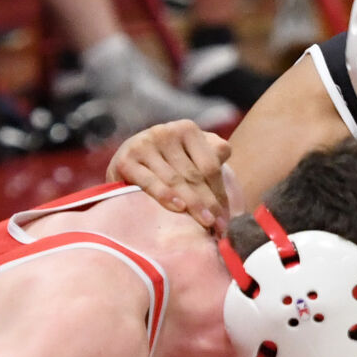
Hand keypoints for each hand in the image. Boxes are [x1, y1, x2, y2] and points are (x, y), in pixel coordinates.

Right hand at [105, 119, 232, 229]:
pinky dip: (164, 195)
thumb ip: (214, 158)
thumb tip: (231, 177)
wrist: (128, 158)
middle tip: (219, 227)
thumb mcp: (193, 153)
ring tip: (205, 224)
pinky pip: (149, 181)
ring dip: (192, 204)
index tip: (227, 218)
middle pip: (194, 175)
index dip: (220, 193)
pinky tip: (178, 208)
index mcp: (187, 129)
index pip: (210, 165)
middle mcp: (165, 132)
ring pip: (175, 180)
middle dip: (209, 203)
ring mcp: (144, 145)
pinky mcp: (125, 160)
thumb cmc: (169, 160)